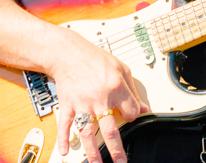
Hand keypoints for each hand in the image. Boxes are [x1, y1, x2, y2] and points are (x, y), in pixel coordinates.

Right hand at [52, 32, 149, 162]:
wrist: (69, 53)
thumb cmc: (94, 58)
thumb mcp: (121, 68)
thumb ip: (133, 90)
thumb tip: (142, 108)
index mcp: (116, 88)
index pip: (130, 112)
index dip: (132, 115)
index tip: (129, 117)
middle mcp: (100, 98)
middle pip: (110, 130)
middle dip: (116, 150)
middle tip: (121, 162)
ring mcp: (82, 103)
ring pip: (88, 132)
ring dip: (92, 151)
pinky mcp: (68, 104)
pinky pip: (65, 125)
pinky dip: (63, 139)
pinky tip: (65, 151)